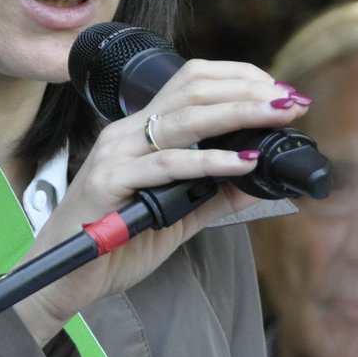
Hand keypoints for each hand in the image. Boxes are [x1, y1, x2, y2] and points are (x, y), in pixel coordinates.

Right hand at [13, 60, 310, 343]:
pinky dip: (210, 161)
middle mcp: (126, 133)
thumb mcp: (178, 214)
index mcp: (140, 132)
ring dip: (239, 112)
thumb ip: (215, 194)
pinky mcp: (110, 181)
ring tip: (278, 115)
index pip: (192, 81)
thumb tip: (263, 178)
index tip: (280, 93)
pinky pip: (166, 164)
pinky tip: (244, 162)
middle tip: (291, 100)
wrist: (65, 277)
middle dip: (248, 90)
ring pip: (184, 118)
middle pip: (193, 89)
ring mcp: (116, 153)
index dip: (239, 79)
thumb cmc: (115, 244)